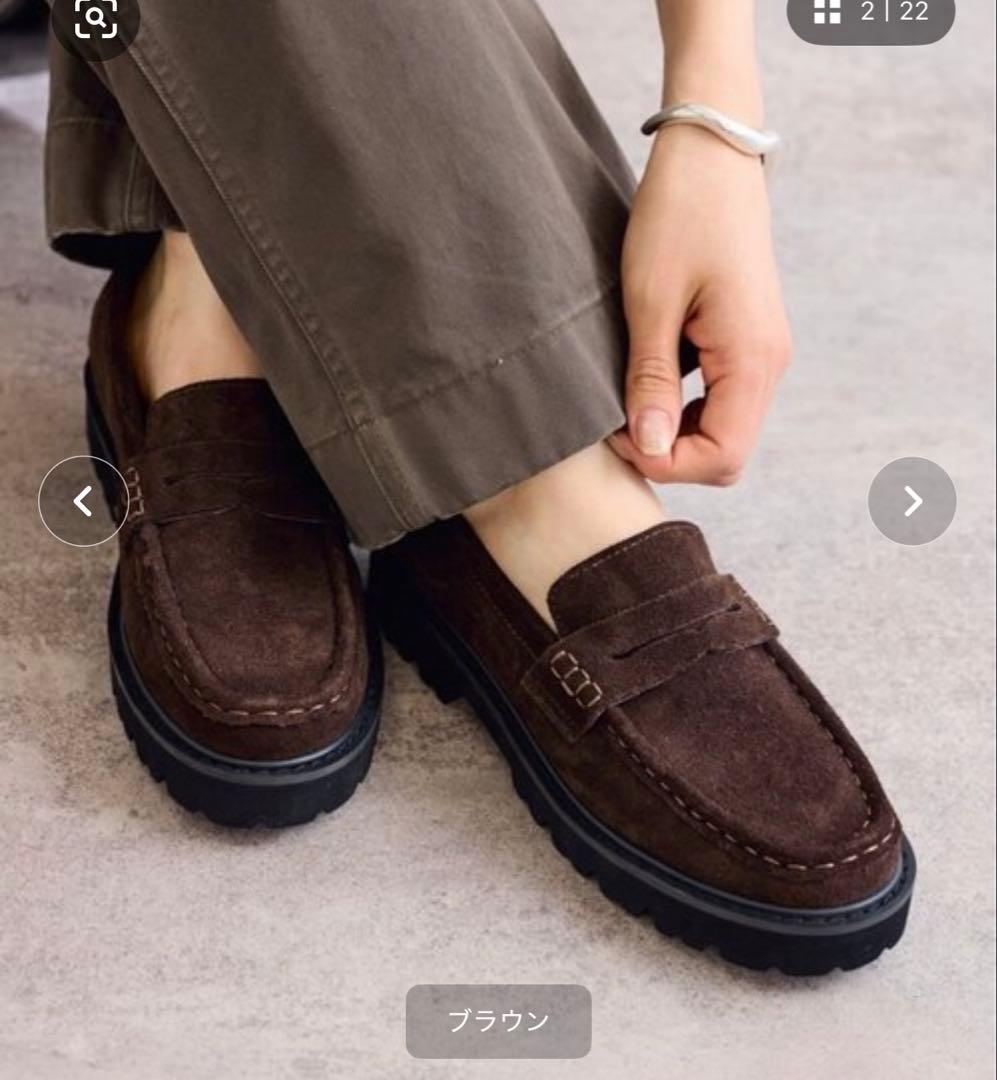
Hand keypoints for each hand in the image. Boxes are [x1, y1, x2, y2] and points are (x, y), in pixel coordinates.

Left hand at [610, 124, 792, 485]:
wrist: (710, 153)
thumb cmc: (678, 215)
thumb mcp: (650, 302)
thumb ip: (651, 381)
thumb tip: (649, 448)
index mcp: (752, 357)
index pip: (721, 457)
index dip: (665, 463)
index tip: (615, 436)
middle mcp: (770, 363)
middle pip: (728, 453)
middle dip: (671, 455)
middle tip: (616, 424)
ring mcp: (763, 352)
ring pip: (725, 431)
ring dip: (676, 434)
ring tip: (625, 403)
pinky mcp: (749, 340)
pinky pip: (722, 400)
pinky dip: (685, 410)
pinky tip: (647, 385)